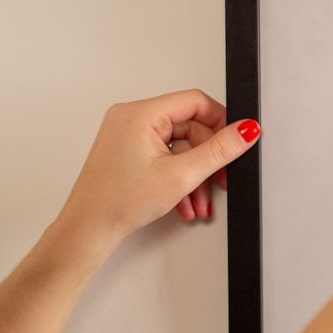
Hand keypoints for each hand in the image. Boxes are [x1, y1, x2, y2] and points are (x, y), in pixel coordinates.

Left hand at [57, 89, 260, 251]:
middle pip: (189, 128)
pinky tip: (184, 202)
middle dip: (207, 160)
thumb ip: (219, 150)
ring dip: (194, 175)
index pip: (196, 102)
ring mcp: (128, 134)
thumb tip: (245, 130)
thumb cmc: (118, 202)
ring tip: (199, 202)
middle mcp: (132, 117)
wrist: (87, 230)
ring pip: (179, 147)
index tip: (236, 142)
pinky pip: (165, 155)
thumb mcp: (181, 175)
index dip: (221, 122)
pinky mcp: (128, 150)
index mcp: (141, 113)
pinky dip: (178, 177)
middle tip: (220, 182)